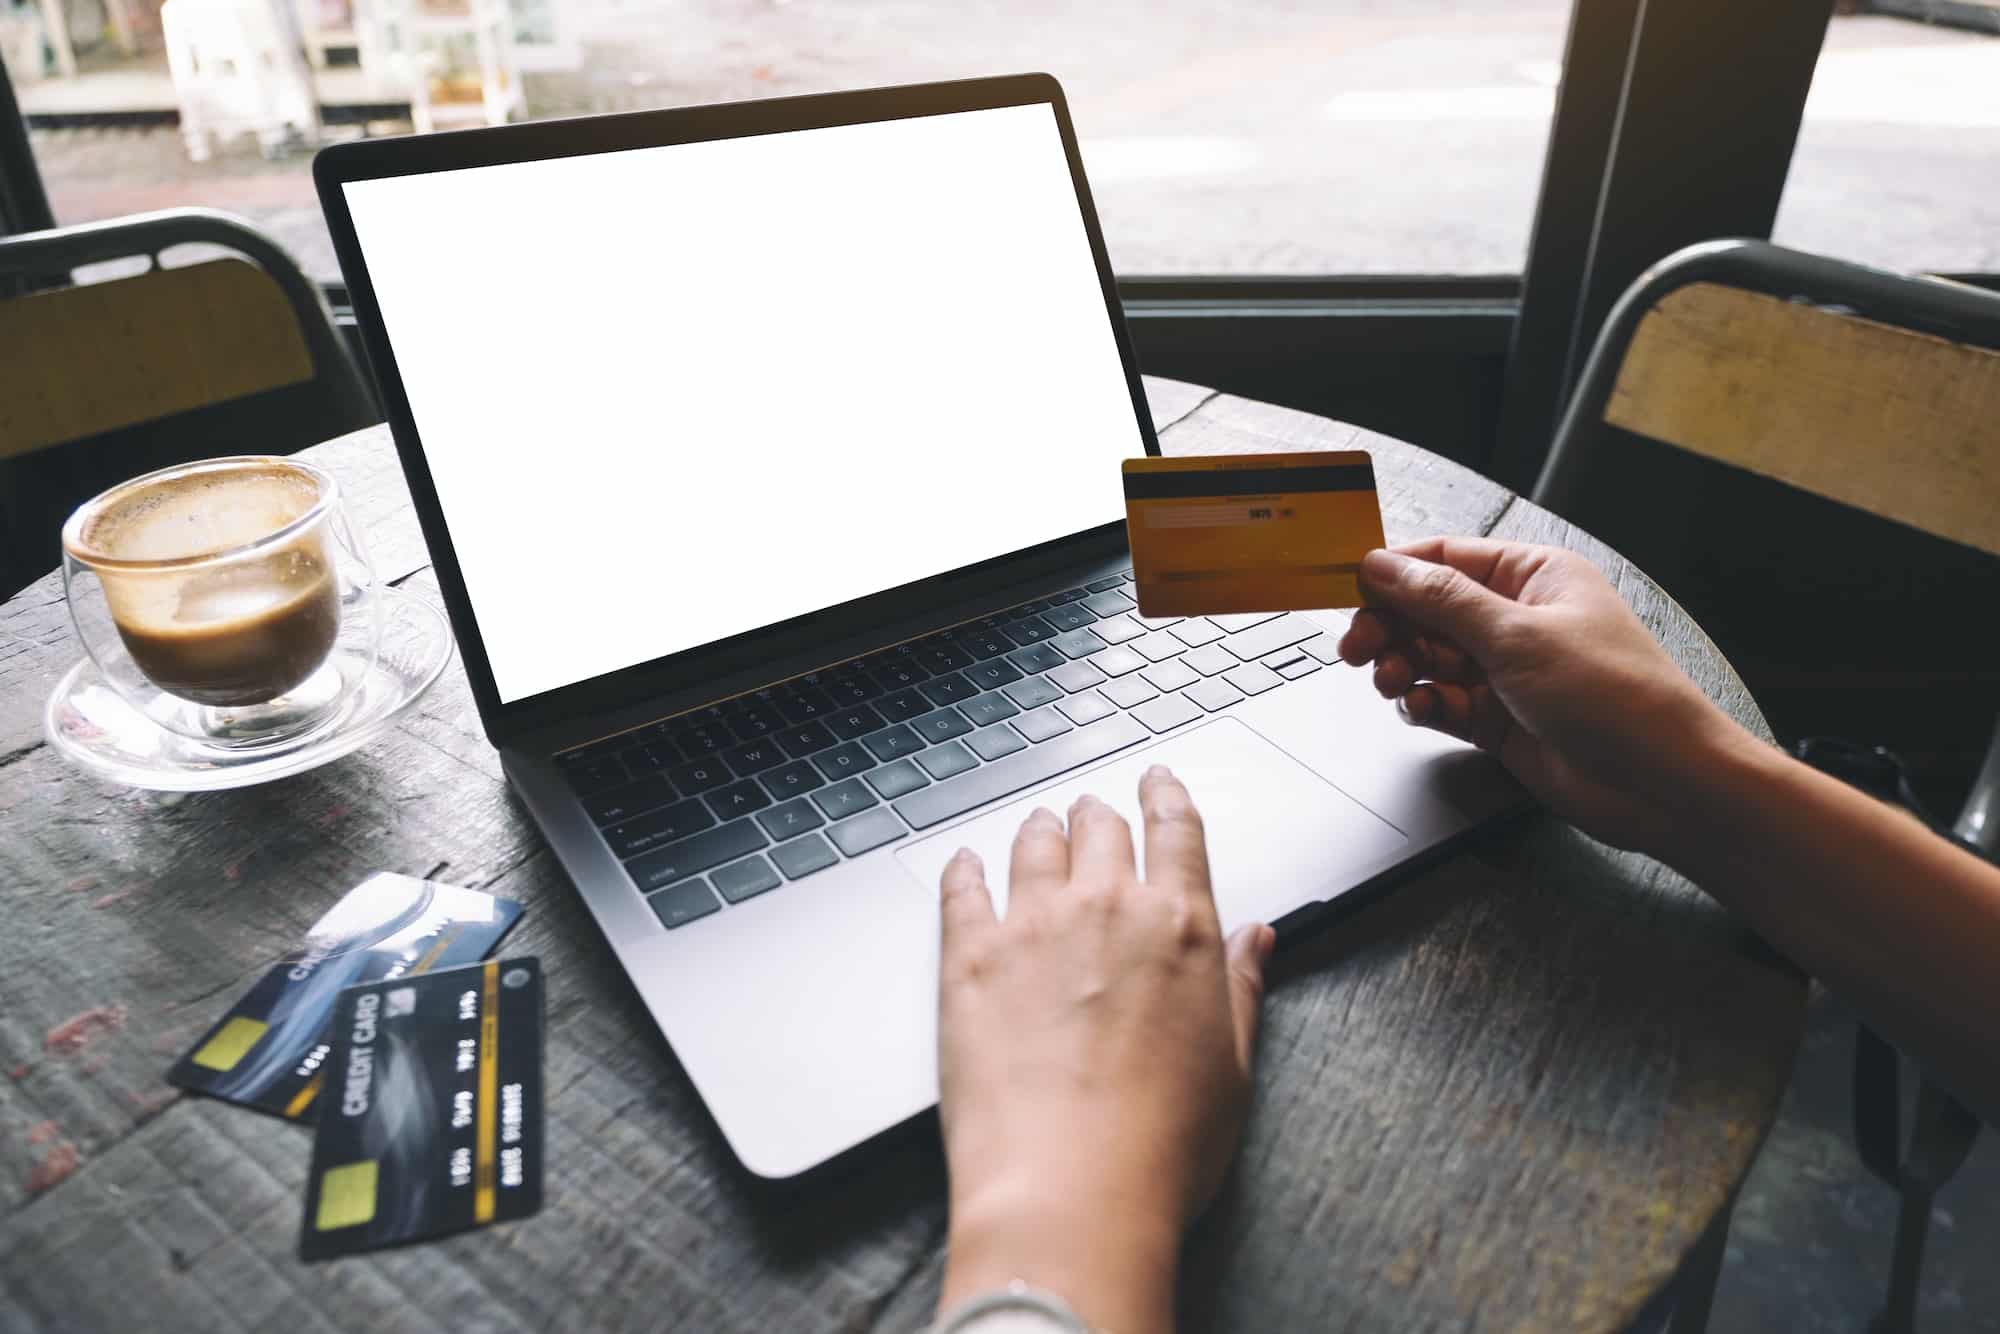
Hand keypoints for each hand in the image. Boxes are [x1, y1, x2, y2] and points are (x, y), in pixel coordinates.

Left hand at [934, 767, 1274, 1332]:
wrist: (1070, 1191)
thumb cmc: (1160, 1147)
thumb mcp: (1235, 1067)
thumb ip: (1242, 986)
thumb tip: (1257, 936)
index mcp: (1179, 927)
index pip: (1176, 830)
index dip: (1166, 796)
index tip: (1157, 780)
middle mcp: (1105, 908)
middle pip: (1100, 828)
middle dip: (1099, 816)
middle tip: (1094, 815)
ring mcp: (1030, 926)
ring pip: (1033, 844)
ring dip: (1040, 830)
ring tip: (1038, 827)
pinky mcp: (968, 958)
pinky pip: (962, 887)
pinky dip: (966, 868)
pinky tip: (966, 863)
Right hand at [1336, 538, 1749, 854]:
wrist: (1660, 784)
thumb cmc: (1620, 698)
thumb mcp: (1518, 636)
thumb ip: (1441, 600)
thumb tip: (1385, 567)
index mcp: (1534, 577)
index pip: (1444, 559)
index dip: (1393, 573)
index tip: (1350, 590)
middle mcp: (1518, 620)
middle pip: (1428, 610)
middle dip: (1390, 627)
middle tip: (1359, 648)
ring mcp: (1508, 671)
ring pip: (1429, 659)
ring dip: (1402, 669)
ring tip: (1391, 683)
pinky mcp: (1500, 719)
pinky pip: (1443, 702)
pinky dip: (1425, 705)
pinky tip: (1425, 710)